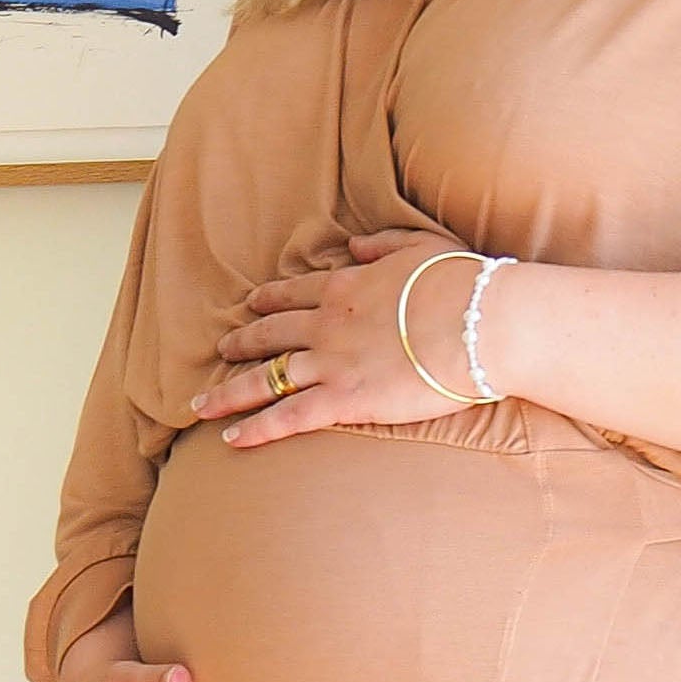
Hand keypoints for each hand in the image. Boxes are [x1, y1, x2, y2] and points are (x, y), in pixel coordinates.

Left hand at [194, 228, 487, 447]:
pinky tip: (231, 438)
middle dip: (241, 342)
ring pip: (265, 378)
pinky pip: (287, 416)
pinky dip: (256, 428)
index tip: (250, 305)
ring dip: (229, 392)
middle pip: (270, 334)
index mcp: (346, 286)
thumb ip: (383, 243)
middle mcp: (327, 323)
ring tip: (201, 404)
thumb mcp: (422, 246)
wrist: (478, 322)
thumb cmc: (462, 284)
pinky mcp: (343, 399)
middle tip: (221, 350)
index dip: (269, 301)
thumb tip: (354, 245)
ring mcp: (330, 362)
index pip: (295, 293)